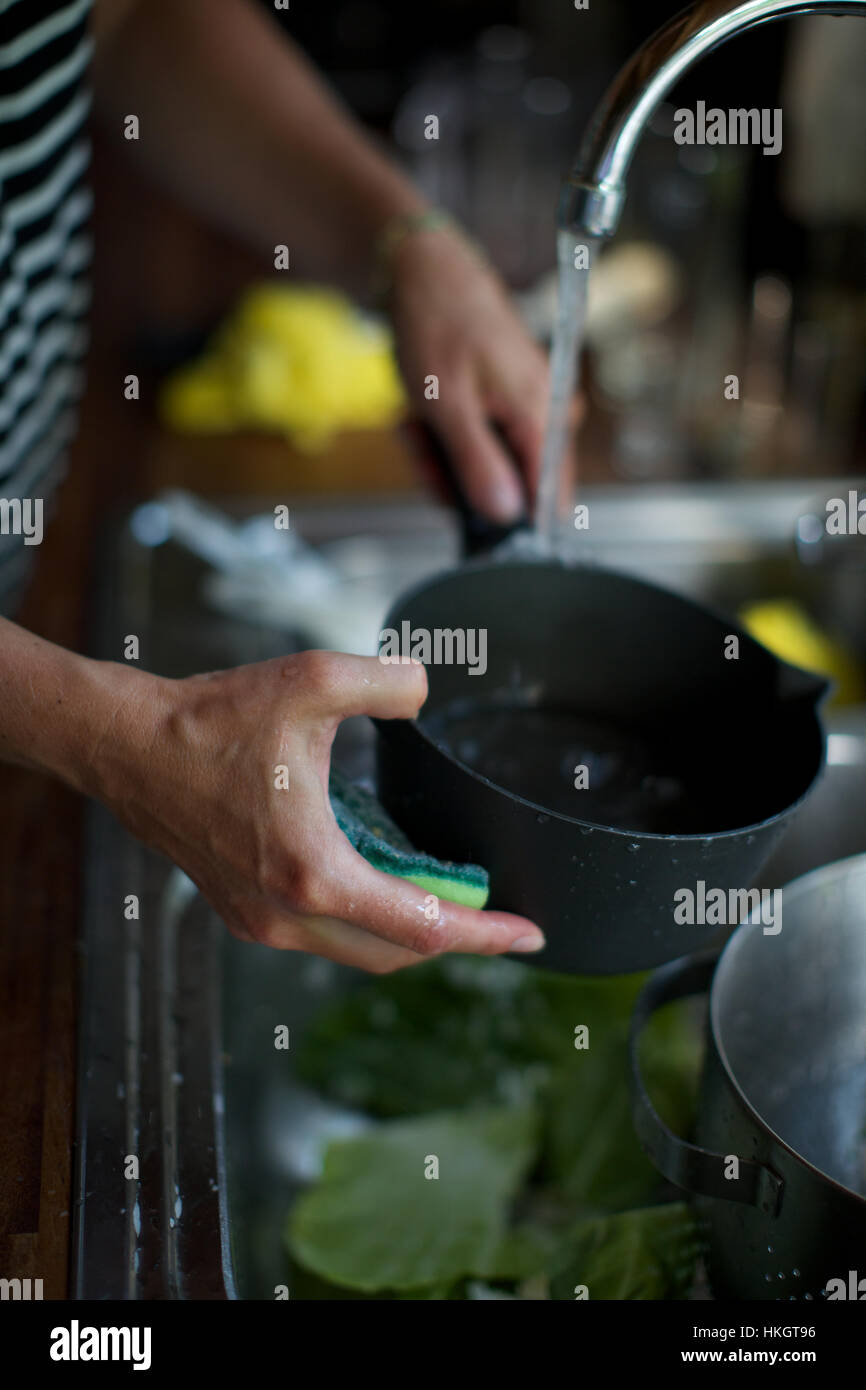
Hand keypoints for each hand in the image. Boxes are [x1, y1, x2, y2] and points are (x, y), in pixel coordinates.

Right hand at [90, 650, 544, 971]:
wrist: (127, 747)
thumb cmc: (210, 719)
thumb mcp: (311, 680)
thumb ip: (386, 682)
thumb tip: (425, 689)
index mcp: (314, 872)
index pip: (423, 927)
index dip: (486, 935)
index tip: (530, 936)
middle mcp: (288, 914)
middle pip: (397, 953)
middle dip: (454, 938)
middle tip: (496, 913)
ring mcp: (261, 922)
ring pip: (360, 951)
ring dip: (407, 930)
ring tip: (445, 894)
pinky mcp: (243, 913)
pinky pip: (324, 937)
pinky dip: (365, 920)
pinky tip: (380, 878)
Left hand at [387, 224, 574, 523]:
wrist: (424, 271)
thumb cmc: (436, 325)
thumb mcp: (446, 406)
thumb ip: (478, 464)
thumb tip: (507, 514)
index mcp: (541, 413)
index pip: (549, 496)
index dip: (506, 517)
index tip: (465, 513)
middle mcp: (547, 410)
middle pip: (513, 483)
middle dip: (458, 477)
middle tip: (422, 449)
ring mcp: (530, 404)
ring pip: (491, 464)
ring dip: (445, 456)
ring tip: (417, 424)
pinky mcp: (510, 400)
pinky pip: (483, 441)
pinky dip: (447, 436)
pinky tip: (423, 417)